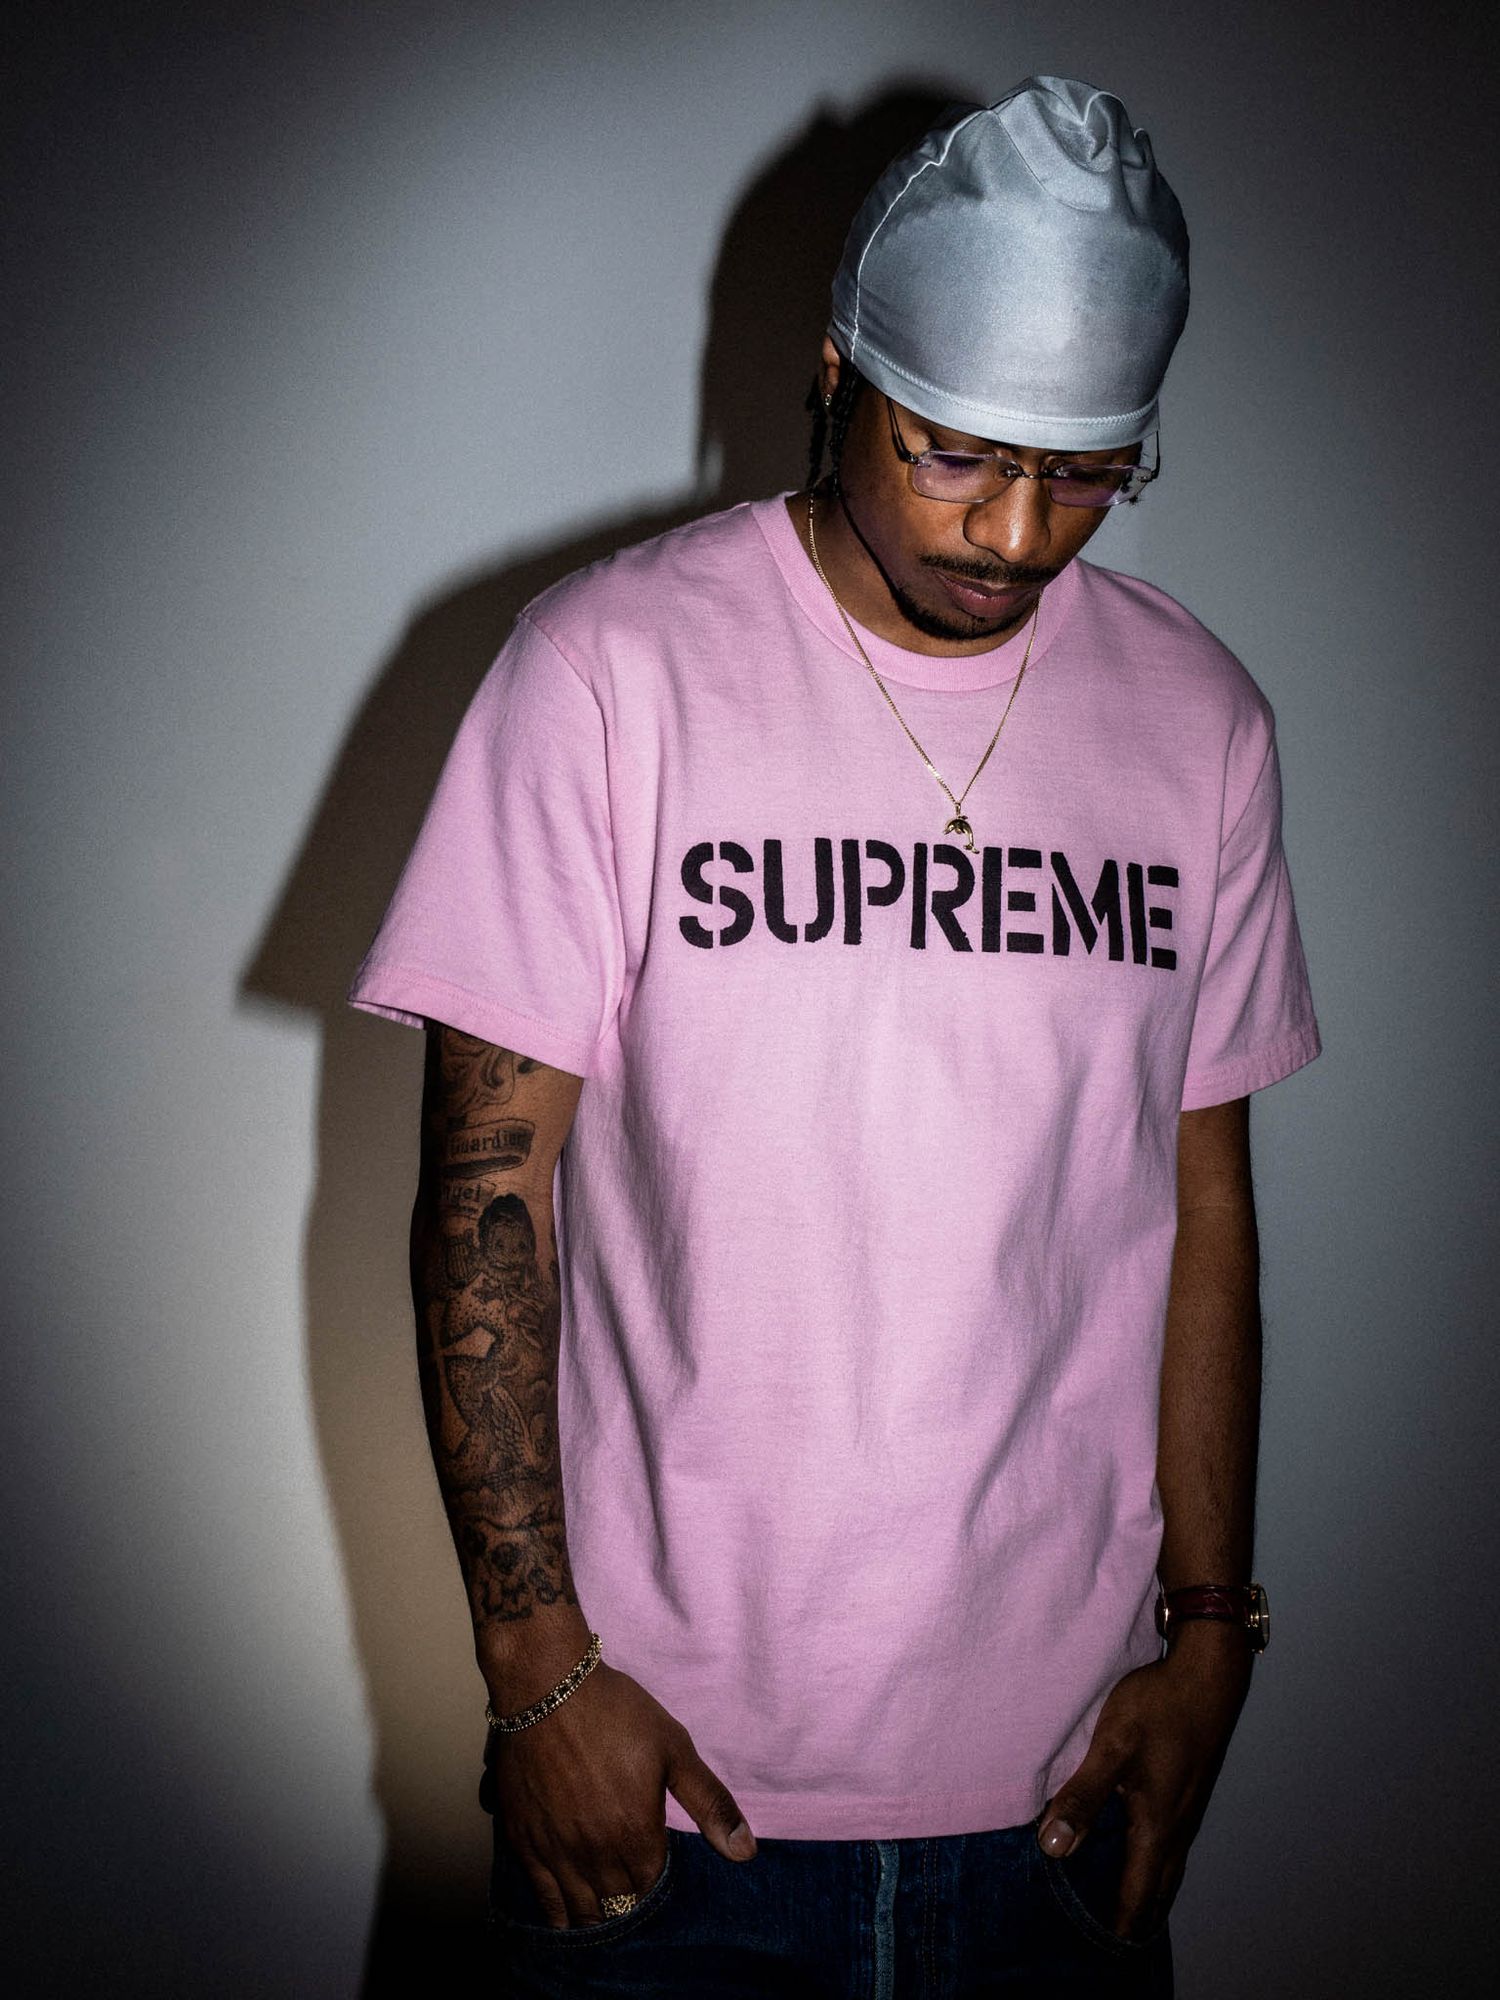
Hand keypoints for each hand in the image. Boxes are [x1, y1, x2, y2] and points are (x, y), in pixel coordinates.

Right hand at [487, 1659, 756, 1928]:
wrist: (548, 1686)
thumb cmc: (616, 1712)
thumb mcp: (673, 1749)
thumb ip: (710, 1804)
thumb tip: (747, 1851)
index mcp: (635, 1834)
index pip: (650, 1887)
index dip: (655, 1881)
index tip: (655, 1870)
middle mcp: (595, 1854)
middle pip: (616, 1903)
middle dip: (627, 1901)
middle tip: (630, 1891)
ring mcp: (555, 1852)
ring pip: (581, 1910)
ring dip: (596, 1914)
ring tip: (604, 1910)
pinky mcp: (523, 1842)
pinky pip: (543, 1898)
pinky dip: (558, 1913)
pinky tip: (565, 1917)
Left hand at [1037, 1626, 1252, 1939]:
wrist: (1208, 1675)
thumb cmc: (1159, 1707)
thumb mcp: (1112, 1748)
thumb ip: (1082, 1797)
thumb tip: (1053, 1848)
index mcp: (1158, 1825)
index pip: (1137, 1891)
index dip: (1119, 1920)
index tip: (1104, 1946)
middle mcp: (1178, 1826)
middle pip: (1158, 1886)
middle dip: (1135, 1912)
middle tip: (1114, 1935)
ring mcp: (1188, 1808)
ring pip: (1167, 1864)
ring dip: (1148, 1888)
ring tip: (1127, 1906)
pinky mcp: (1188, 1790)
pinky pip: (1171, 1843)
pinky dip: (1155, 1861)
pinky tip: (1140, 1850)